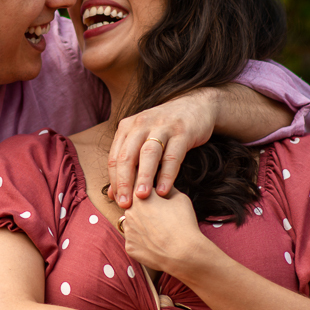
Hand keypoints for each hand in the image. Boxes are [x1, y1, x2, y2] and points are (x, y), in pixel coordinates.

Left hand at [107, 89, 220, 206]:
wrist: (195, 105)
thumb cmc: (164, 128)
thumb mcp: (143, 139)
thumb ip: (129, 163)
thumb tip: (113, 193)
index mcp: (128, 127)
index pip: (115, 157)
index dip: (114, 180)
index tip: (115, 200)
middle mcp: (141, 124)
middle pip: (128, 156)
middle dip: (124, 182)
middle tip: (124, 204)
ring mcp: (162, 127)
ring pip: (149, 154)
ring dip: (144, 177)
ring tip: (142, 197)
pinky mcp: (182, 132)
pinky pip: (173, 156)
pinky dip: (167, 175)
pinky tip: (164, 191)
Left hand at [120, 187, 211, 277]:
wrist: (184, 254)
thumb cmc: (183, 224)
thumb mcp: (180, 198)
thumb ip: (166, 188)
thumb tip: (161, 185)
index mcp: (139, 197)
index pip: (138, 187)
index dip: (148, 189)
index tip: (156, 195)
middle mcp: (129, 212)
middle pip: (134, 206)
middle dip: (145, 208)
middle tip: (162, 216)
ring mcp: (127, 231)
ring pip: (132, 224)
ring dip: (141, 225)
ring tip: (159, 231)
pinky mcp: (129, 247)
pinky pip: (134, 240)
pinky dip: (142, 241)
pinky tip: (155, 243)